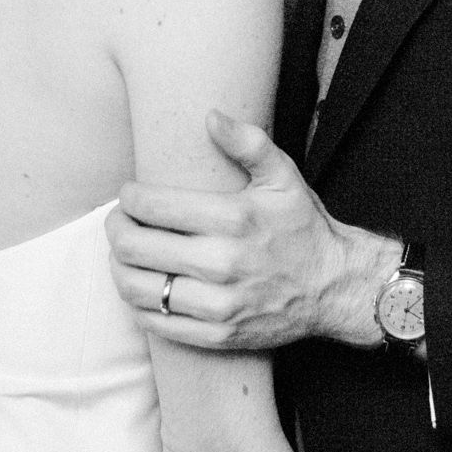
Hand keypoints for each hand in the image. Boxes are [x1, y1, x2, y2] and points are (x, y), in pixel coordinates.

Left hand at [106, 111, 401, 351]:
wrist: (335, 287)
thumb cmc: (302, 227)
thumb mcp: (284, 177)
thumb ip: (247, 143)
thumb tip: (210, 117)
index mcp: (234, 219)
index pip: (152, 207)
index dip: (128, 198)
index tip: (129, 195)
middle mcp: (223, 263)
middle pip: (134, 247)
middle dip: (116, 229)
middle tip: (119, 221)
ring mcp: (219, 304)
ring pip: (137, 288)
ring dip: (118, 267)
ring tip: (124, 253)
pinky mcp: (217, 335)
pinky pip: (156, 322)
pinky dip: (138, 303)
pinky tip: (143, 285)